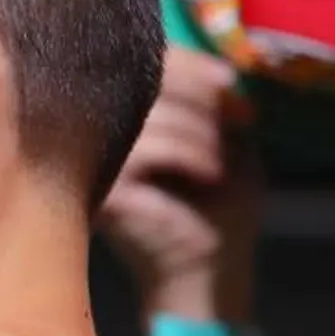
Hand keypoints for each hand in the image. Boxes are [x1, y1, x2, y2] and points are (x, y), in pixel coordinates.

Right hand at [98, 47, 260, 317]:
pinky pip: (143, 151)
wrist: (210, 271)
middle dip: (201, 97)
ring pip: (148, 114)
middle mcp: (101, 132)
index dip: (188, 64)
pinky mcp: (104, 191)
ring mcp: (95, 161)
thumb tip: (218, 76)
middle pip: (145, 81)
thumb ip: (213, 103)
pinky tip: (210, 176)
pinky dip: (186, 155)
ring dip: (200, 132)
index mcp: (128, 116)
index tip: (230, 82)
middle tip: (239, 123)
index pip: (143, 66)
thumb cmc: (220, 210)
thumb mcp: (228, 141)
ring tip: (221, 163)